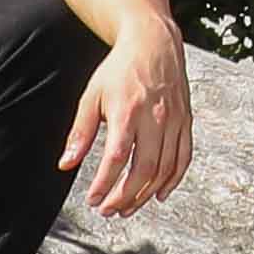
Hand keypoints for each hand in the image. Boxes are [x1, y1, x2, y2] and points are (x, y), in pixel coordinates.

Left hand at [64, 32, 197, 216]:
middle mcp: (156, 118)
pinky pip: (183, 157)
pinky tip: (160, 194)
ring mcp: (175, 121)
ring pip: (165, 168)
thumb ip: (80, 133)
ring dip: (146, 194)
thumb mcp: (92, 96)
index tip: (93, 199)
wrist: (154, 43)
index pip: (117, 158)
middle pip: (144, 169)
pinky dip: (174, 179)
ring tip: (128, 208)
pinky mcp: (187, 121)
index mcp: (128, 111)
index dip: (105, 184)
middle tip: (109, 210)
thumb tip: (66, 164)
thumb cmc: (120, 69)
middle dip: (126, 196)